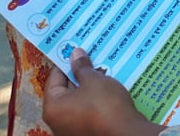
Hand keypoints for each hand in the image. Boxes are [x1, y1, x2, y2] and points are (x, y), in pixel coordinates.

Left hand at [42, 48, 162, 135]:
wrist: (126, 133)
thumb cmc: (104, 105)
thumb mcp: (93, 79)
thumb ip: (81, 66)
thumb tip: (75, 54)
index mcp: (53, 108)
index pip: (54, 78)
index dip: (66, 62)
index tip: (75, 51)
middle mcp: (58, 122)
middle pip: (65, 91)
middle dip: (78, 74)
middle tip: (90, 58)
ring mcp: (72, 130)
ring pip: (78, 101)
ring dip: (88, 87)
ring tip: (102, 70)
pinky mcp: (87, 132)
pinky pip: (87, 111)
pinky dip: (94, 100)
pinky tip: (107, 88)